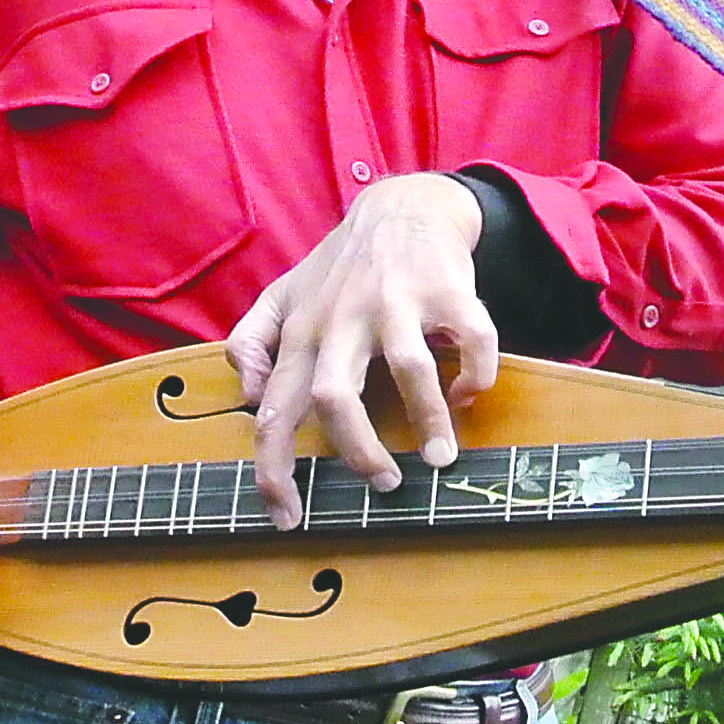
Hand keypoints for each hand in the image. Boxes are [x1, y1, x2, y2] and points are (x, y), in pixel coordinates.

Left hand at [227, 173, 496, 529]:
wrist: (403, 208)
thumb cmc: (340, 268)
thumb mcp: (282, 296)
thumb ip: (252, 341)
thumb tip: (249, 395)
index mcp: (302, 332)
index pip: (274, 408)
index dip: (273, 469)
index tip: (286, 515)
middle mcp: (344, 318)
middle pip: (334, 394)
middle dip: (357, 450)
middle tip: (383, 485)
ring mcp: (397, 302)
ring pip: (408, 368)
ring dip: (429, 420)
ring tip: (440, 457)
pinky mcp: (447, 289)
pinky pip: (470, 340)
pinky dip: (474, 374)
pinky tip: (467, 392)